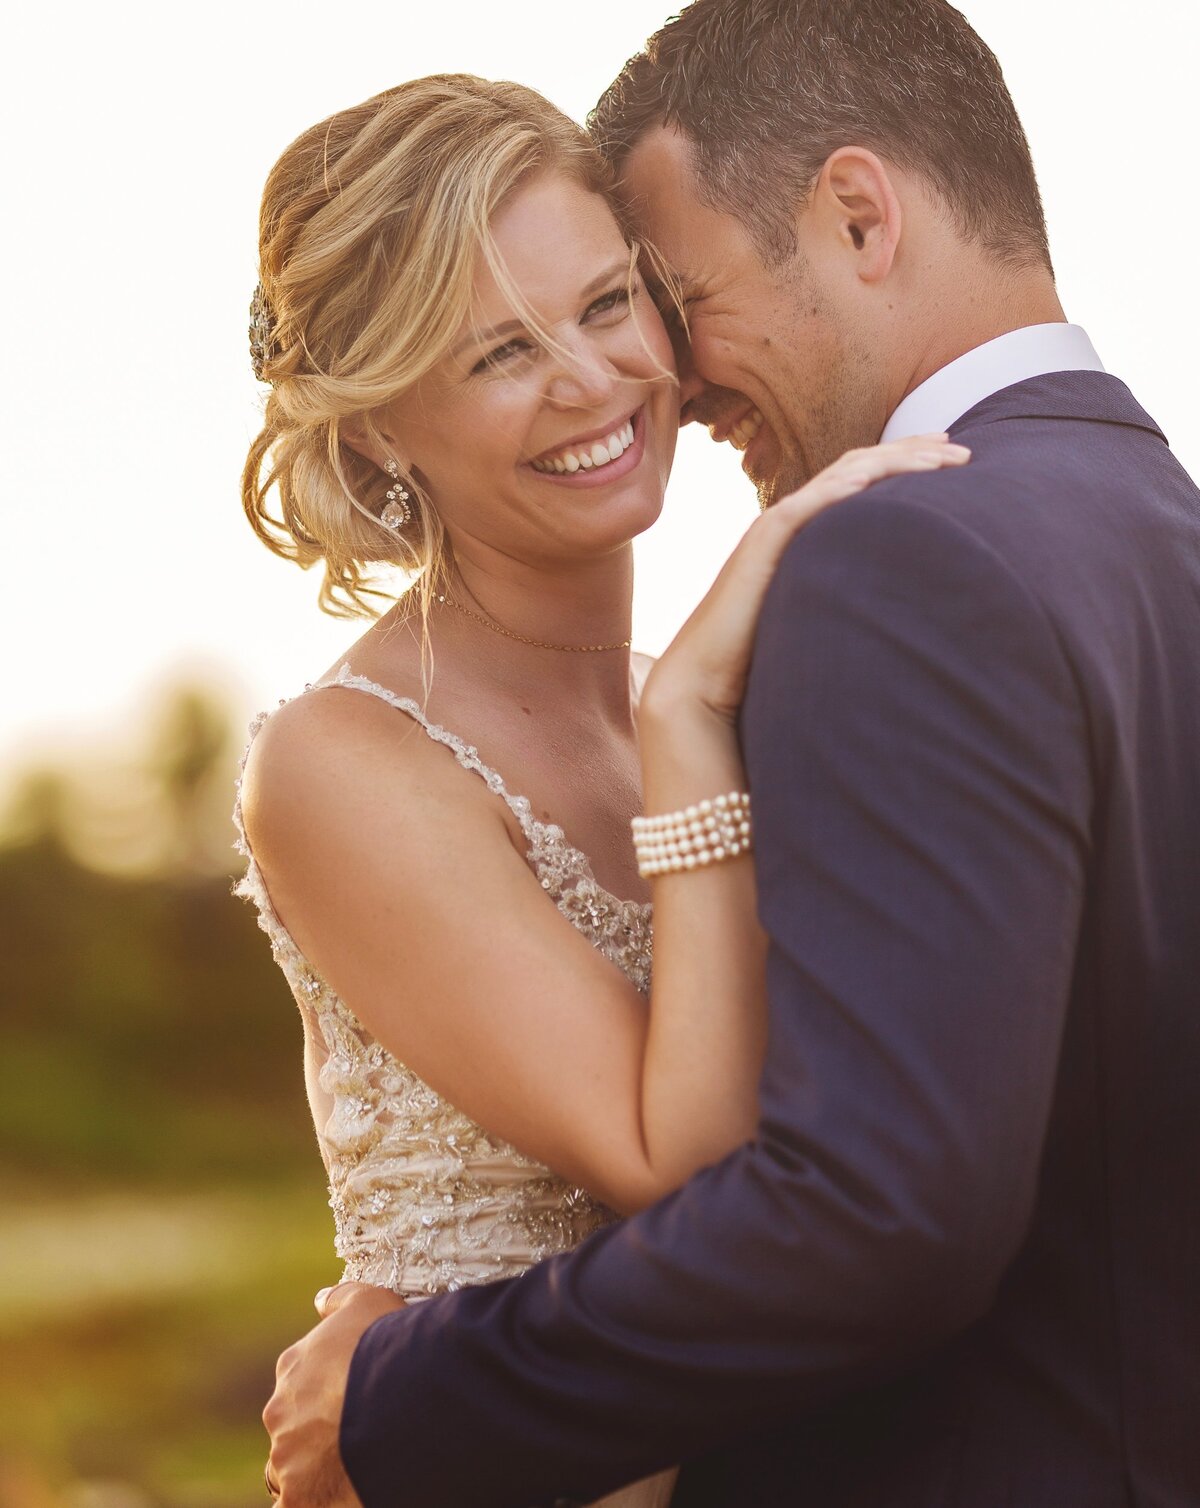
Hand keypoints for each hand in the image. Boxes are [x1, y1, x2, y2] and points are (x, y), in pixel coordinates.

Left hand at [263, 1281, 405, 1505]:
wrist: (398, 1393)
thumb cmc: (386, 1343)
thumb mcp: (368, 1300)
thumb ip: (340, 1300)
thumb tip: (320, 1300)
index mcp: (293, 1369)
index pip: (300, 1388)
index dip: (327, 1397)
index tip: (353, 1402)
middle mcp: (281, 1413)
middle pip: (292, 1430)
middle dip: (315, 1437)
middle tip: (353, 1440)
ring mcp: (287, 1458)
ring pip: (290, 1471)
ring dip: (310, 1472)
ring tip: (346, 1472)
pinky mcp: (298, 1498)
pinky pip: (293, 1506)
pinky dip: (307, 1501)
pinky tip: (331, 1498)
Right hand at [641, 434, 970, 729]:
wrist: (704, 677)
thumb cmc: (759, 658)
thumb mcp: (823, 618)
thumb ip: (854, 602)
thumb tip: (907, 617)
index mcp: (808, 533)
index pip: (862, 482)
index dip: (906, 465)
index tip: (951, 460)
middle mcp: (793, 519)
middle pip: (859, 468)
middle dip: (912, 453)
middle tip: (961, 450)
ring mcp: (776, 527)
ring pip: (841, 476)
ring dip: (892, 462)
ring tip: (939, 457)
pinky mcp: (762, 543)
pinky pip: (806, 505)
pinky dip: (841, 488)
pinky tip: (873, 479)